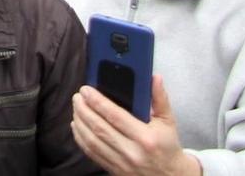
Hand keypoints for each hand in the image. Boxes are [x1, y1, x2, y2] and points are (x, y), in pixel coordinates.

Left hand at [71, 77, 194, 175]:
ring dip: (80, 122)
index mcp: (145, 137)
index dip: (97, 101)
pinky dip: (80, 138)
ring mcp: (121, 163)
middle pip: (99, 128)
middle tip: (77, 96)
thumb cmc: (168, 146)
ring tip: (76, 108)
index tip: (86, 90)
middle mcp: (132, 152)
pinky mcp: (114, 170)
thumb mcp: (168, 121)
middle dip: (84, 109)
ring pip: (92, 141)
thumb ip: (160, 98)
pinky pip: (92, 153)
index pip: (115, 116)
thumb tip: (155, 77)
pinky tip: (77, 126)